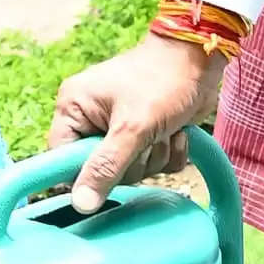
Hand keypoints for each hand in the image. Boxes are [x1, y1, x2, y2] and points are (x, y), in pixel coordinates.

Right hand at [49, 30, 219, 213]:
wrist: (201, 59)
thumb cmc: (163, 80)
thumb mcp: (133, 127)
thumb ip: (106, 167)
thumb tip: (81, 204)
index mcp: (74, 108)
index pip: (61, 158)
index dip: (85, 173)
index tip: (113, 170)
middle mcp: (91, 117)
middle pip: (99, 171)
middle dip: (133, 162)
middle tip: (148, 138)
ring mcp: (118, 126)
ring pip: (130, 171)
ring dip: (154, 157)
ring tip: (165, 130)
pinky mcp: (144, 132)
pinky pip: (151, 164)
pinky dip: (168, 153)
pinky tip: (177, 132)